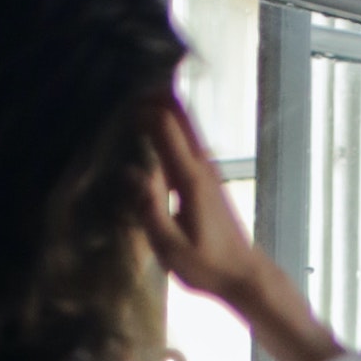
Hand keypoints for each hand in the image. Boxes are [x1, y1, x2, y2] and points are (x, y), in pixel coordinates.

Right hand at [140, 96, 269, 305]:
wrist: (245, 275)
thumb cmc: (207, 266)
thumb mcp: (170, 247)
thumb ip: (149, 208)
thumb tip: (131, 172)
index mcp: (189, 178)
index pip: (165, 125)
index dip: (140, 107)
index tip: (115, 104)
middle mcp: (202, 166)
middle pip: (180, 114)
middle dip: (153, 94)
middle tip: (123, 86)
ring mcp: (209, 170)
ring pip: (187, 123)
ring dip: (163, 105)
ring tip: (133, 94)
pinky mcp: (209, 178)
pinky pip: (189, 139)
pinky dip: (172, 123)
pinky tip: (154, 123)